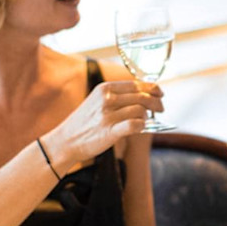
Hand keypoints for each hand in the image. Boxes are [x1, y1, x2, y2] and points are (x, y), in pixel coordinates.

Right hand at [46, 81, 163, 163]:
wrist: (65, 141)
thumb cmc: (85, 121)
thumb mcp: (97, 100)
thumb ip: (117, 95)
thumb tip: (144, 93)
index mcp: (104, 88)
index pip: (136, 84)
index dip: (152, 88)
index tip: (160, 93)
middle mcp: (106, 99)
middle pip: (142, 97)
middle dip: (156, 102)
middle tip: (161, 109)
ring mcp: (107, 116)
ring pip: (140, 110)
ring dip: (147, 116)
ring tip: (145, 120)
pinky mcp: (109, 132)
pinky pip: (134, 125)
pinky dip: (142, 126)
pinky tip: (140, 128)